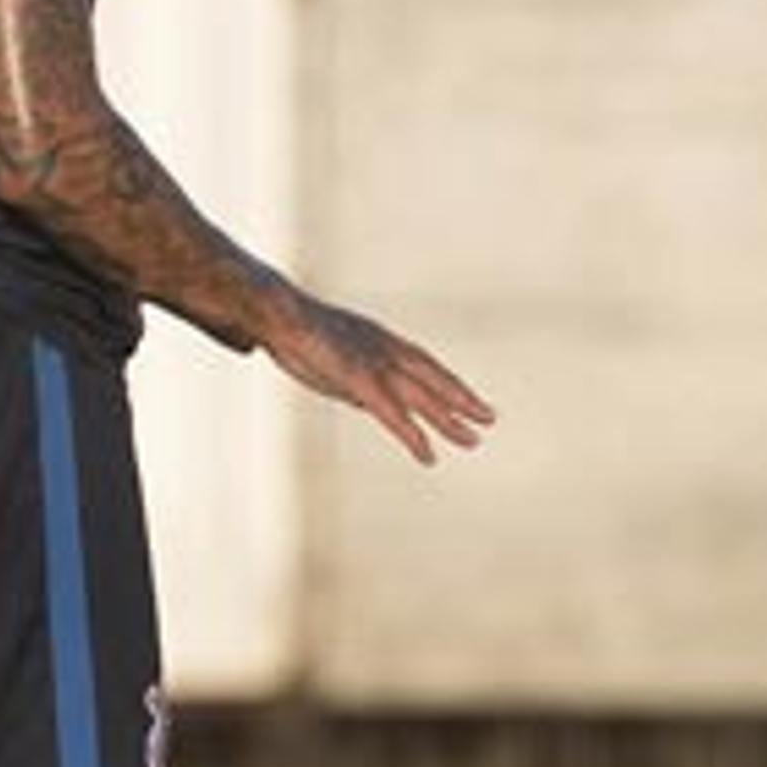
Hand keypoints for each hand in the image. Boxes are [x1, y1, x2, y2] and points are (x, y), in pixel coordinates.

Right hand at [260, 293, 492, 463]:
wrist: (276, 312)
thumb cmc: (294, 331)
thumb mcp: (333, 356)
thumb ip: (355, 379)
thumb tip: (366, 403)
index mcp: (380, 340)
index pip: (425, 363)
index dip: (447, 382)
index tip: (468, 398)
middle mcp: (386, 350)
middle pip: (434, 378)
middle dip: (462, 400)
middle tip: (490, 419)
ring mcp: (375, 364)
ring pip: (421, 397)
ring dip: (448, 420)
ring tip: (473, 441)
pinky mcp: (360, 380)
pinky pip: (392, 413)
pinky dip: (412, 435)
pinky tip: (428, 454)